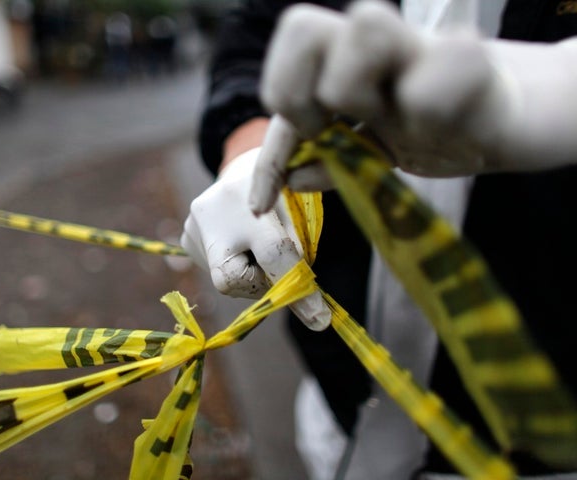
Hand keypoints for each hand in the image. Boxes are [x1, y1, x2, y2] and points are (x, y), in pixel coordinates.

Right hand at [181, 148, 330, 330]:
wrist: (243, 169)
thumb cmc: (282, 189)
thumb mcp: (300, 207)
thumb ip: (299, 247)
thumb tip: (299, 295)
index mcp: (249, 194)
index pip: (275, 253)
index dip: (298, 289)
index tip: (319, 319)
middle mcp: (212, 211)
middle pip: (237, 279)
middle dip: (262, 283)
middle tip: (276, 267)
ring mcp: (193, 226)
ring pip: (229, 280)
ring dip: (252, 274)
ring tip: (255, 242)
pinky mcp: (186, 239)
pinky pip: (218, 272)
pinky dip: (238, 267)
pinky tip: (240, 243)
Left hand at [250, 0, 576, 213]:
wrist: (524, 119)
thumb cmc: (446, 128)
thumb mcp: (378, 152)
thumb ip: (333, 159)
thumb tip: (291, 181)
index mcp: (346, 71)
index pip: (282, 85)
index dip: (268, 148)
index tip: (264, 205)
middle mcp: (376, 49)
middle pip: (302, 28)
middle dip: (305, 101)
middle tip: (341, 133)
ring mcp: (422, 47)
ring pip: (364, 26)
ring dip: (365, 95)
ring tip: (402, 125)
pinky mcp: (474, 60)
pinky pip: (431, 83)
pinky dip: (432, 115)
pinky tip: (451, 126)